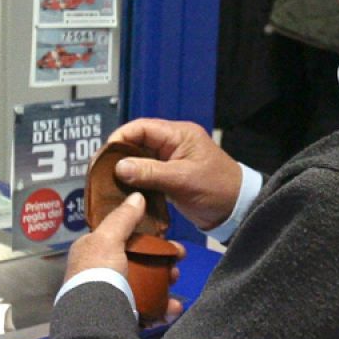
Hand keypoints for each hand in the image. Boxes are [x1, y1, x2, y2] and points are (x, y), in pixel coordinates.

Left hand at [64, 192, 185, 322]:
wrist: (96, 322)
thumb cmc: (98, 274)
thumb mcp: (107, 239)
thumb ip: (123, 218)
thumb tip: (137, 195)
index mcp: (91, 253)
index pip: (120, 238)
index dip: (145, 236)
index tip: (165, 237)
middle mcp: (99, 274)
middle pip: (137, 262)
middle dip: (161, 260)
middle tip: (178, 260)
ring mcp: (112, 297)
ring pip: (146, 286)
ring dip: (165, 282)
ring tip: (176, 282)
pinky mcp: (123, 318)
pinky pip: (148, 310)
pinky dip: (163, 308)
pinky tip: (174, 307)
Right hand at [107, 118, 241, 230]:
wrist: (237, 210)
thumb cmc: (218, 189)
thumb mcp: (182, 180)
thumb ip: (150, 172)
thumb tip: (119, 166)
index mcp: (179, 135)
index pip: (141, 128)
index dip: (120, 138)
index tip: (105, 155)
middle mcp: (173, 143)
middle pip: (137, 142)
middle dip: (119, 154)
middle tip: (101, 170)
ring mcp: (170, 160)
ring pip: (139, 158)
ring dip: (125, 169)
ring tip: (107, 181)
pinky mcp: (169, 177)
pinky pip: (146, 173)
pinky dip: (134, 180)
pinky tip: (123, 190)